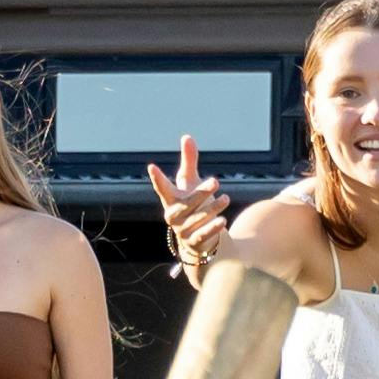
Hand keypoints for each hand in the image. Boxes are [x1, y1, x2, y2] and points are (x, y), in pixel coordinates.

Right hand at [145, 136, 232, 280]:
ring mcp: (183, 230)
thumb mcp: (190, 182)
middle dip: (200, 193)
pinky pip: (202, 235)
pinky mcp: (193, 242)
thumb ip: (188, 161)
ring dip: (212, 208)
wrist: (197, 237)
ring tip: (226, 198)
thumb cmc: (192, 203)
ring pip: (197, 219)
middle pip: (185, 204)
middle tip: (215, 180)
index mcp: (171, 199)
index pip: (162, 188)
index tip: (152, 167)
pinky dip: (212, 228)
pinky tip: (223, 220)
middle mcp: (174, 215)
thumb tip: (186, 136)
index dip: (157, 178)